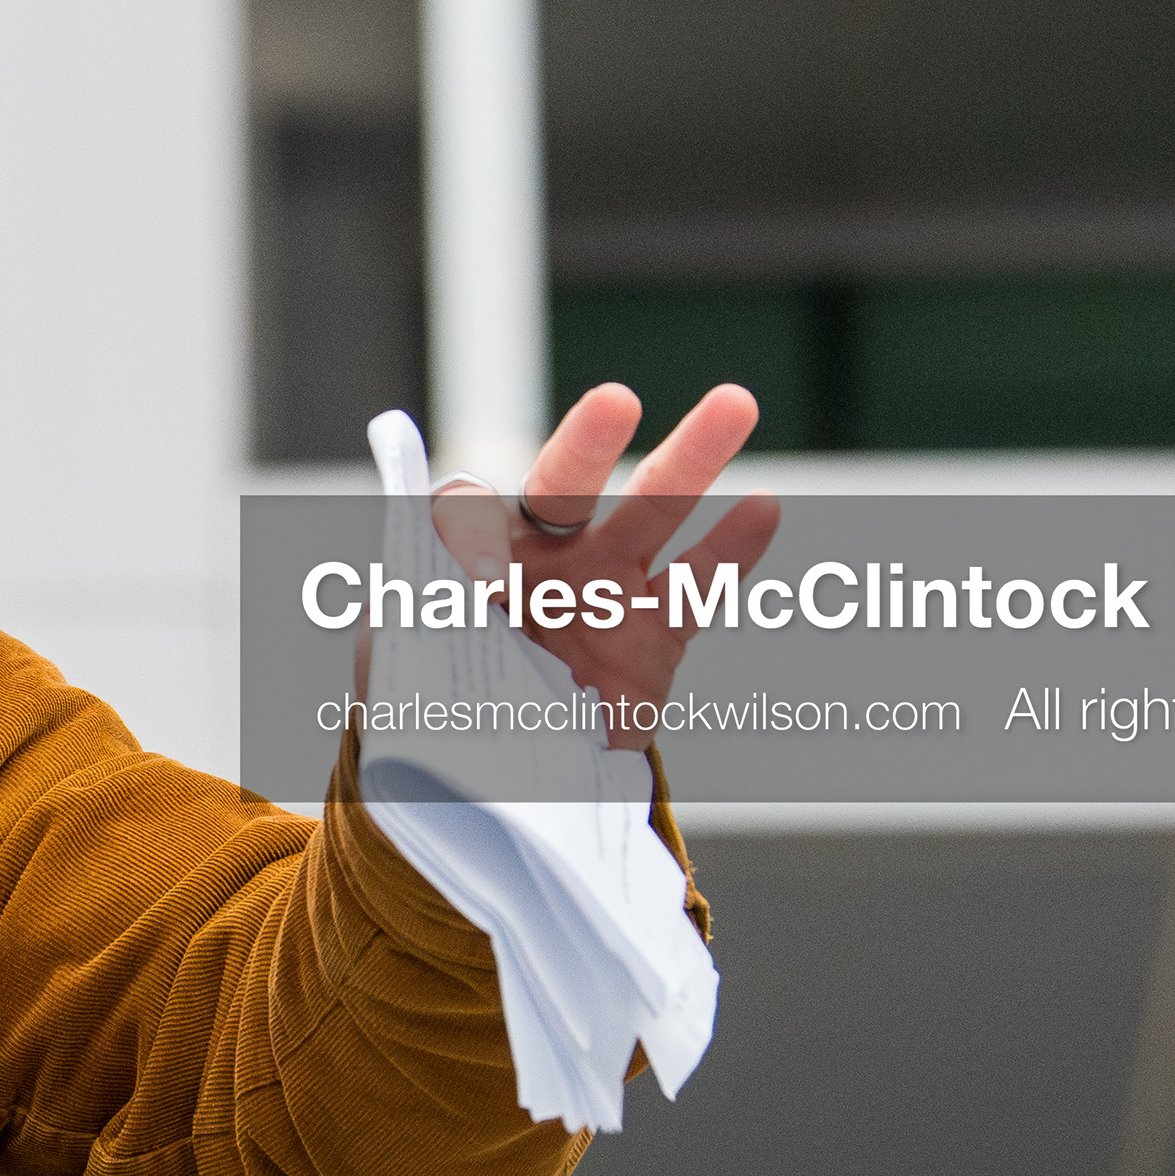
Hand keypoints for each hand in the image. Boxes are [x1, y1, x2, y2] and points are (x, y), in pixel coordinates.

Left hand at [427, 382, 782, 748]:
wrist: (504, 773)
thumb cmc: (447, 698)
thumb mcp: (414, 651)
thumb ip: (428, 596)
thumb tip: (476, 562)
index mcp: (475, 551)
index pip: (470, 512)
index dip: (473, 531)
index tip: (479, 568)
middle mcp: (546, 554)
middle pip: (569, 483)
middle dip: (591, 441)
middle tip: (615, 402)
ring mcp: (605, 588)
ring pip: (650, 512)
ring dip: (690, 459)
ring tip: (734, 407)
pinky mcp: (654, 634)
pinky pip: (697, 585)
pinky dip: (732, 549)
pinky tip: (760, 509)